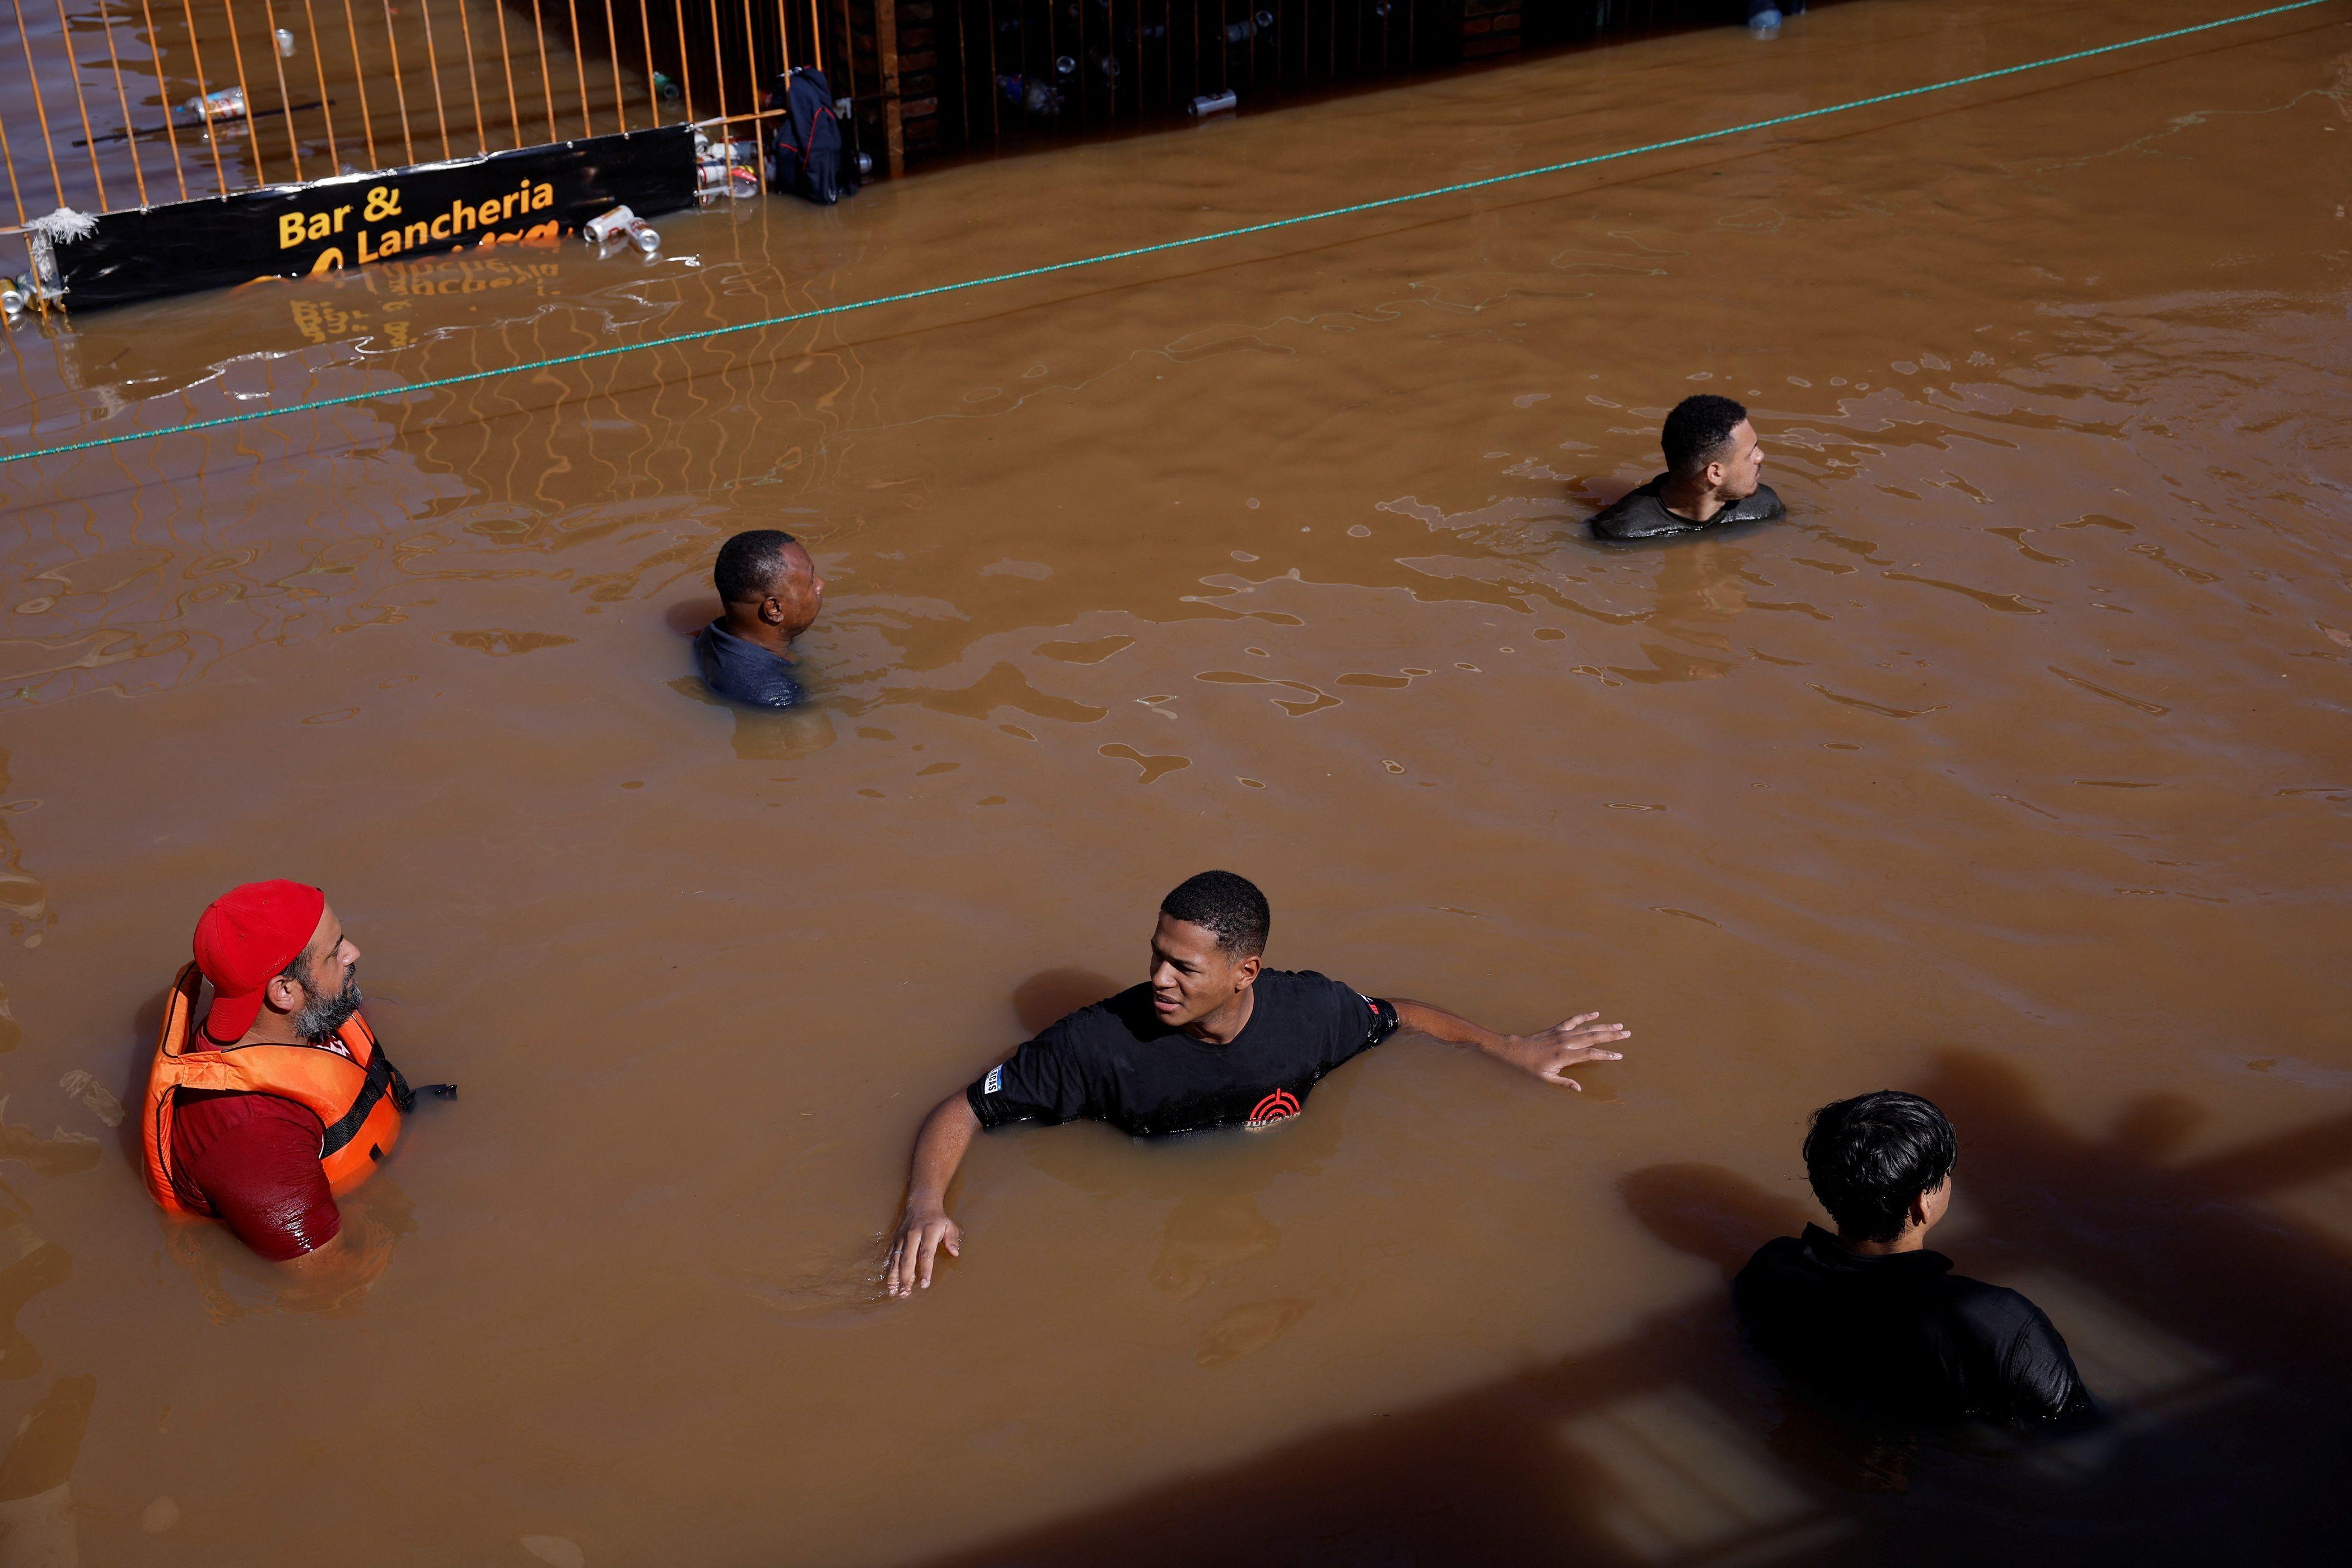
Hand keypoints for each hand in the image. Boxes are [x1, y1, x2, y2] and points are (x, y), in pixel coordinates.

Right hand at [884, 1207, 961, 1296]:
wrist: (920, 1203)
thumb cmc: (937, 1219)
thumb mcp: (949, 1225)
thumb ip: (952, 1240)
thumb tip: (954, 1253)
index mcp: (928, 1232)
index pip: (926, 1253)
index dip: (925, 1269)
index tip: (925, 1284)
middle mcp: (912, 1235)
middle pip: (907, 1259)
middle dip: (906, 1277)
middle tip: (905, 1293)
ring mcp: (902, 1238)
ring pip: (896, 1259)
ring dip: (894, 1276)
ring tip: (894, 1292)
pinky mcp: (895, 1240)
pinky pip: (890, 1256)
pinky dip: (888, 1270)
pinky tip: (889, 1282)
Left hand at [1493, 1012, 1627, 1089]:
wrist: (1516, 1051)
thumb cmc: (1531, 1067)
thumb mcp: (1546, 1079)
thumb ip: (1564, 1083)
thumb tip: (1579, 1089)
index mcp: (1564, 1056)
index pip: (1590, 1054)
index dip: (1605, 1055)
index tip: (1619, 1056)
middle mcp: (1566, 1042)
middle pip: (1593, 1037)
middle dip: (1611, 1036)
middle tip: (1626, 1033)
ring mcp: (1562, 1033)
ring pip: (1586, 1028)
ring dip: (1603, 1026)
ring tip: (1619, 1025)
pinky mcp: (1557, 1028)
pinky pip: (1573, 1020)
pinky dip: (1585, 1016)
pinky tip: (1596, 1013)